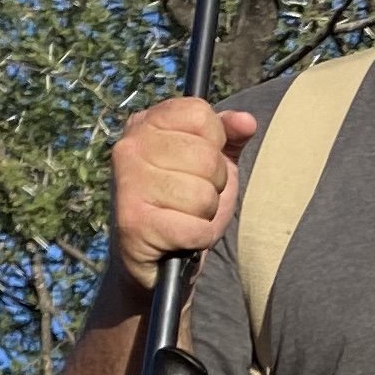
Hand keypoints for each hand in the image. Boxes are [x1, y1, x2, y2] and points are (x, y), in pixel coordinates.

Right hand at [108, 94, 261, 286]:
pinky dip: (199, 238)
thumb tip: (247, 121)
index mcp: (145, 123)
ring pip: (203, 194)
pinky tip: (181, 238)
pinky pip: (196, 228)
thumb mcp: (210, 164)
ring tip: (184, 218)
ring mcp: (128, 184)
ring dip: (205, 214)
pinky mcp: (133, 222)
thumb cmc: (183, 204)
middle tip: (190, 199)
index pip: (200, 114)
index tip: (197, 163)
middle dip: (214, 185)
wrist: (155, 261)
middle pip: (206, 157)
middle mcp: (129, 148)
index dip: (214, 143)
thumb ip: (229, 136)